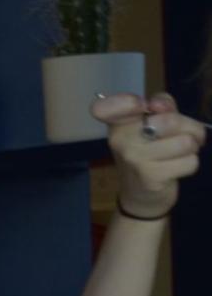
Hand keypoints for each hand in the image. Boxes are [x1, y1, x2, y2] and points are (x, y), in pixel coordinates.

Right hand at [96, 91, 204, 217]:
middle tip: (182, 135)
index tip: (140, 105)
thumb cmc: (149, 152)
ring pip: (186, 142)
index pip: (104, 108)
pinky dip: (189, 164)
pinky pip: (190, 162)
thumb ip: (161, 105)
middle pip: (171, 120)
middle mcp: (120, 140)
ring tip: (180, 152)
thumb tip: (161, 106)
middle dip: (189, 128)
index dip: (125, 102)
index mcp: (117, 123)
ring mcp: (134, 159)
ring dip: (192, 147)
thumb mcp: (151, 123)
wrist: (139, 194)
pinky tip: (175, 168)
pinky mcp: (151, 177)